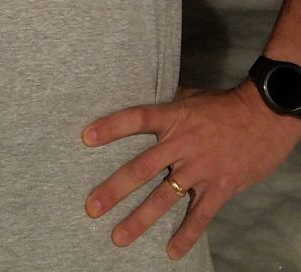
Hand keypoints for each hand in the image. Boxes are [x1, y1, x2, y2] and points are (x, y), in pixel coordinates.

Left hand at [82, 82, 300, 259]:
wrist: (264, 116)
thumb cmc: (224, 105)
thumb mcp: (191, 98)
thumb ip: (167, 109)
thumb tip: (143, 113)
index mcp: (174, 117)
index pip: (136, 119)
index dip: (111, 127)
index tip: (86, 138)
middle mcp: (182, 143)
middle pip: (141, 167)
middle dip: (115, 189)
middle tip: (92, 206)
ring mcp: (200, 168)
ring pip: (164, 197)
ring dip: (139, 219)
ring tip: (118, 237)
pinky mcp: (219, 187)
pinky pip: (199, 216)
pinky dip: (185, 235)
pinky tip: (171, 253)